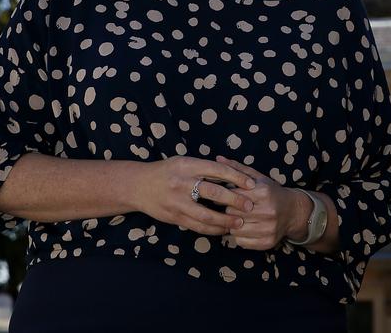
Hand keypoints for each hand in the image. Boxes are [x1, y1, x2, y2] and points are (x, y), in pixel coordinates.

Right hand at [139, 156, 255, 235]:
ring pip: (206, 214)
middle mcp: (183, 183)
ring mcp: (178, 202)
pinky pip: (197, 226)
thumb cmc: (166, 171)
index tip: (251, 184)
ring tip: (239, 223)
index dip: (236, 177)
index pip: (217, 170)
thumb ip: (203, 168)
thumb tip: (230, 173)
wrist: (139, 185)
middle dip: (234, 200)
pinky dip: (212, 229)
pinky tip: (222, 230)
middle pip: (214, 192)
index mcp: (188, 165)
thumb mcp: (183, 162)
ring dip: (225, 220)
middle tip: (249, 206)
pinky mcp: (175, 217)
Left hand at [215, 154, 299, 250]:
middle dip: (229, 210)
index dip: (226, 196)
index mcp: (264, 193)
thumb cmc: (271, 192)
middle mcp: (268, 211)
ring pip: (235, 229)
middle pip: (233, 213)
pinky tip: (244, 228)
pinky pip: (242, 242)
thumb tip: (218, 158)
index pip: (234, 196)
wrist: (293, 211)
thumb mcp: (257, 177)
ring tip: (238, 217)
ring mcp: (268, 229)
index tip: (222, 195)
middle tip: (230, 207)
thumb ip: (237, 168)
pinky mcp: (267, 243)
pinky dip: (239, 236)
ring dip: (233, 224)